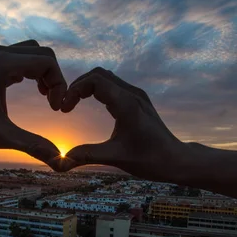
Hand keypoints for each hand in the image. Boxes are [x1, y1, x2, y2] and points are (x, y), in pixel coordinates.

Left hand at [0, 40, 66, 169]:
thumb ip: (31, 145)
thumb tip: (60, 161)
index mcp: (1, 65)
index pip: (47, 62)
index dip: (59, 85)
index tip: (55, 109)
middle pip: (42, 53)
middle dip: (54, 77)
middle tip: (52, 104)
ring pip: (31, 52)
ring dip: (43, 73)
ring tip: (44, 97)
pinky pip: (18, 57)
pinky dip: (30, 71)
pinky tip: (29, 91)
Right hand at [59, 67, 189, 180]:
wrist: (176, 160)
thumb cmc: (150, 160)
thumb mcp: (116, 158)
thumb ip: (87, 155)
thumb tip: (60, 162)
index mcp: (127, 104)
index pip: (94, 81)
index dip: (74, 90)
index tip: (64, 109)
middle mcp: (133, 94)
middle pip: (98, 74)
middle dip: (78, 86)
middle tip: (65, 105)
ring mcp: (137, 95)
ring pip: (106, 77)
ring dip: (87, 86)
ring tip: (74, 104)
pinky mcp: (138, 100)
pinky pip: (114, 85)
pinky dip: (98, 89)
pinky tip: (91, 105)